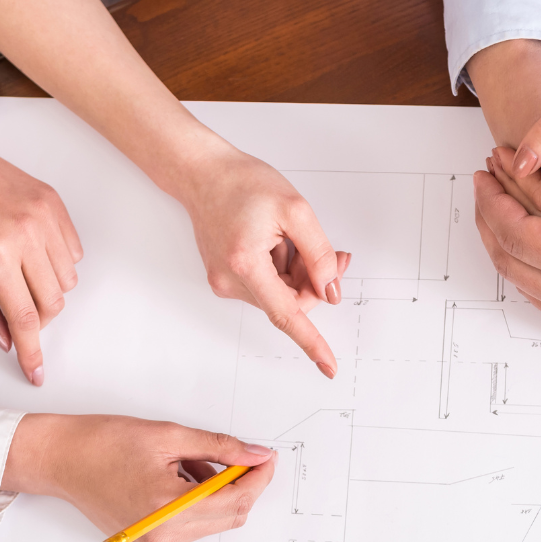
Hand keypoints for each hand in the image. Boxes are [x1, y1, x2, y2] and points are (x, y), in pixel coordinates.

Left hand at [0, 92, 82, 385]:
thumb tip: (5, 339)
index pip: (23, 318)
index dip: (31, 350)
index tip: (36, 372)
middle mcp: (24, 234)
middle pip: (52, 303)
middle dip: (38, 320)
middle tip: (16, 312)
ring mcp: (43, 216)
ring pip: (67, 282)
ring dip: (49, 292)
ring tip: (21, 277)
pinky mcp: (54, 204)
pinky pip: (73, 253)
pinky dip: (58, 265)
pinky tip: (32, 255)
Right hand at [2, 413, 275, 541]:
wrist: (62, 460)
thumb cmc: (103, 444)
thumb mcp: (169, 436)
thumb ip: (219, 447)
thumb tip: (256, 455)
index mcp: (168, 508)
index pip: (235, 500)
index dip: (258, 477)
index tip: (266, 458)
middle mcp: (162, 536)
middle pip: (230, 516)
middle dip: (242, 485)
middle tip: (239, 455)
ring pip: (212, 521)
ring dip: (216, 492)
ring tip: (188, 462)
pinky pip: (191, 526)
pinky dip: (197, 502)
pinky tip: (177, 478)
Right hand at [177, 143, 350, 377]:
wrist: (203, 175)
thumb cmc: (242, 184)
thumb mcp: (295, 210)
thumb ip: (319, 254)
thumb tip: (330, 290)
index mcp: (245, 264)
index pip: (286, 315)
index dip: (311, 342)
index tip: (328, 366)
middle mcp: (230, 282)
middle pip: (288, 304)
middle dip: (315, 283)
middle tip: (337, 256)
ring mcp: (224, 284)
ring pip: (279, 296)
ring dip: (297, 274)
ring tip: (291, 237)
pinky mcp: (225, 281)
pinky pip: (265, 287)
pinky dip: (280, 271)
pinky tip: (275, 244)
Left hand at [474, 87, 540, 348]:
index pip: (516, 232)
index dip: (493, 200)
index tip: (485, 175)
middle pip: (510, 260)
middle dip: (490, 220)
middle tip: (485, 188)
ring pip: (521, 284)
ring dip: (505, 245)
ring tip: (500, 210)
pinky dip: (530, 269)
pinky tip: (528, 239)